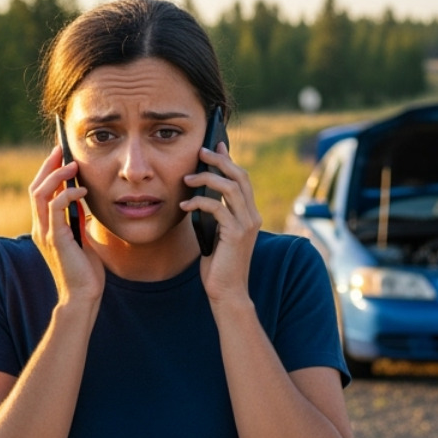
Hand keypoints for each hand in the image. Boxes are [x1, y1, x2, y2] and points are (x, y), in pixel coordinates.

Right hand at [29, 145, 104, 306]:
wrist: (83, 295)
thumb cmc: (84, 271)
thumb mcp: (81, 239)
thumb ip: (76, 221)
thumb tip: (81, 202)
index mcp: (45, 228)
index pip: (39, 193)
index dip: (47, 173)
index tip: (60, 156)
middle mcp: (40, 228)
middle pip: (35, 188)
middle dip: (48, 167)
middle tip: (62, 151)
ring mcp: (46, 233)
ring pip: (41, 194)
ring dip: (57, 176)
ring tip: (74, 166)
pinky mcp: (56, 239)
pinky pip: (56, 207)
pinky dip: (67, 194)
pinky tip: (82, 192)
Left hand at [182, 143, 262, 304]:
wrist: (227, 292)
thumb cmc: (219, 265)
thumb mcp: (217, 234)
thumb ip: (216, 216)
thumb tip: (201, 196)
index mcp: (249, 214)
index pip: (242, 179)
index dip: (229, 160)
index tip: (215, 145)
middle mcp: (252, 216)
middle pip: (240, 177)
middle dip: (220, 160)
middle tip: (200, 152)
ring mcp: (246, 225)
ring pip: (230, 188)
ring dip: (206, 178)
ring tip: (187, 178)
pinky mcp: (236, 234)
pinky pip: (217, 208)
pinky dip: (199, 202)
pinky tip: (185, 204)